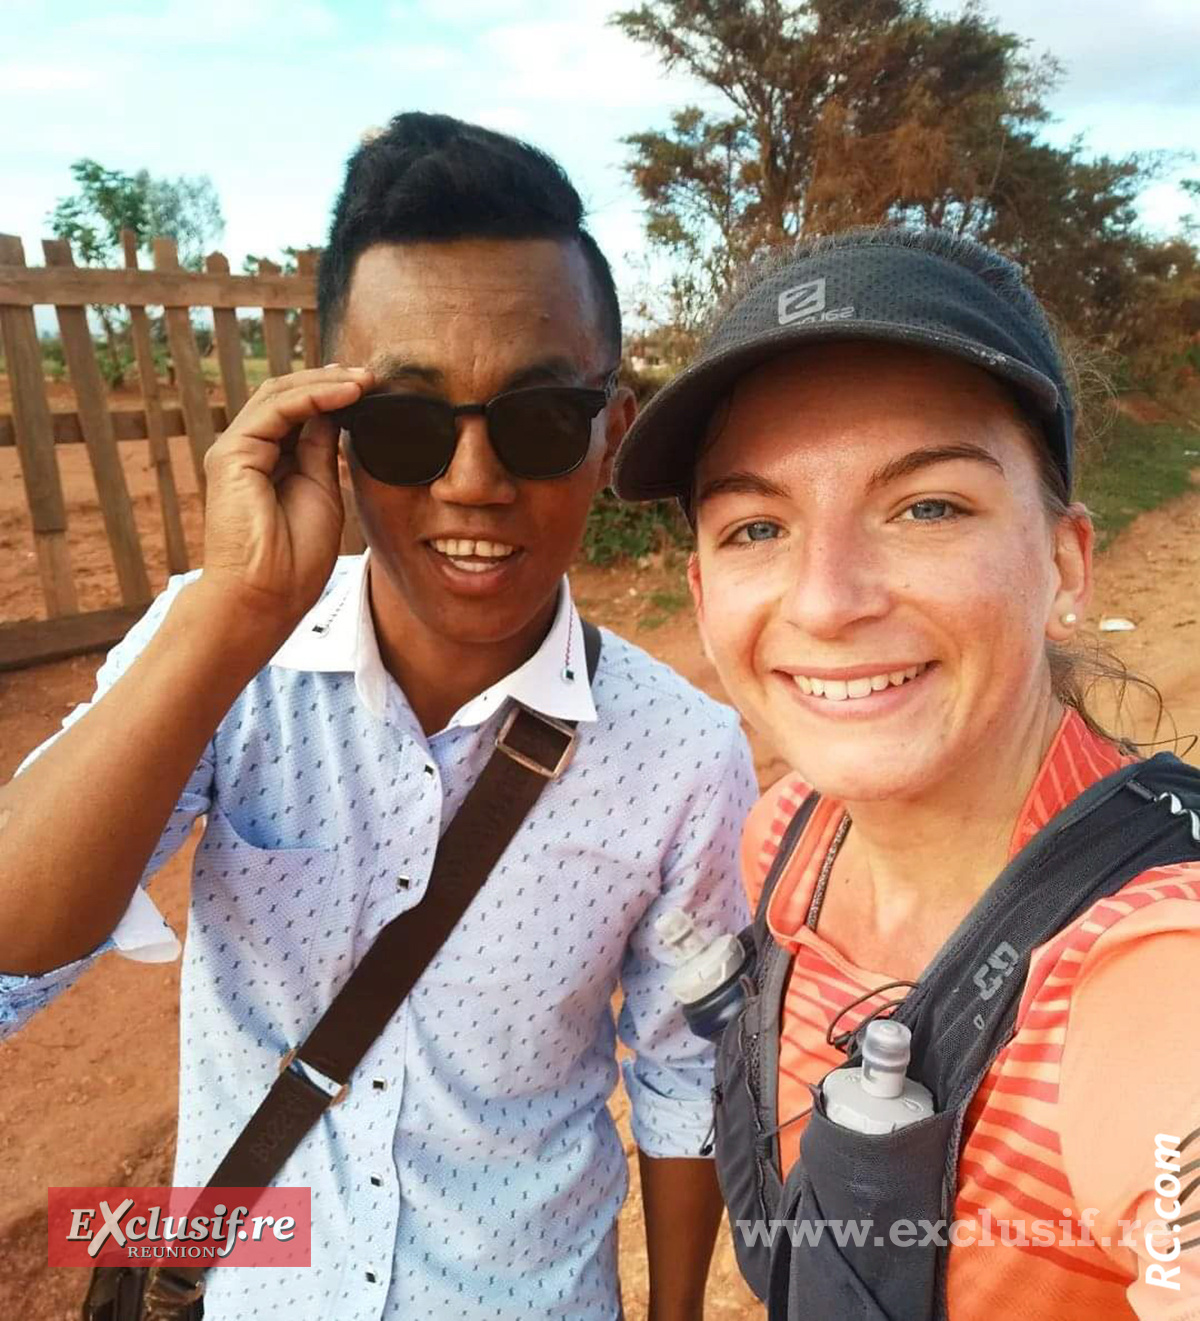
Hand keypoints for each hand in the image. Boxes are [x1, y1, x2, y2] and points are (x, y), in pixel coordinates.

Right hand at [198, 365, 373, 636]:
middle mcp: (248, 451)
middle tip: (372, 376)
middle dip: (331, 382)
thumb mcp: (320, 492)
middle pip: (287, 396)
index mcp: (268, 462)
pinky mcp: (232, 454)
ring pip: (280, 395)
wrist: (266, 597)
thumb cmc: (294, 560)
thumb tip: (336, 414)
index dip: (334, 396)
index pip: (299, 413)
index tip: (373, 390)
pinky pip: (277, 409)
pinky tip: (347, 394)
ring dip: (326, 383)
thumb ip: (321, 452)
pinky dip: (314, 396)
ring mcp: (237, 450)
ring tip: (366, 381)